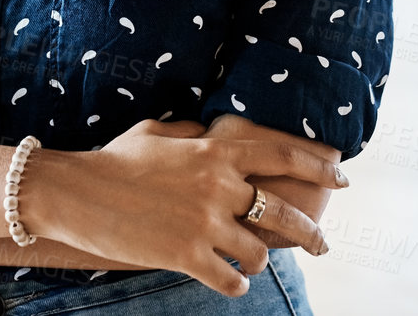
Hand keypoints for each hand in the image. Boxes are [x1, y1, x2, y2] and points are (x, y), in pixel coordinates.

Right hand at [16, 117, 343, 297]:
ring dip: (257, 260)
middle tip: (323, 245)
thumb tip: (211, 132)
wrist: (76, 192)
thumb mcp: (158, 133)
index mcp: (213, 149)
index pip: (281, 154)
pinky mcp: (186, 254)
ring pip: (259, 252)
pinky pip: (231, 279)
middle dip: (311, 233)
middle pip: (283, 213)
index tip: (341, 178)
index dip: (318, 167)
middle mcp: (217, 185)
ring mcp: (204, 222)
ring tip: (249, 262)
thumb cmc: (114, 159)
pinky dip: (235, 284)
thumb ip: (193, 133)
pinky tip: (231, 281)